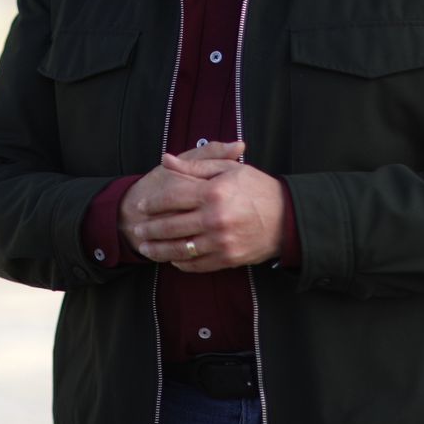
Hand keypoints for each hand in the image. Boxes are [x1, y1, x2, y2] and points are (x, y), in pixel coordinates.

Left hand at [119, 140, 285, 272]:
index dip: (154, 202)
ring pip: (179, 249)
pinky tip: (171, 258)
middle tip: (136, 229)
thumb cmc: (257, 188)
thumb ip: (195, 165)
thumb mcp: (229, 168)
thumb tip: (166, 159)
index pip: (172, 197)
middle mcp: (215, 219)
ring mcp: (221, 241)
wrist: (288, 218)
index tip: (142, 205)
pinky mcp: (228, 258)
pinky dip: (180, 262)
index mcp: (214, 192)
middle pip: (170, 226)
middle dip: (149, 229)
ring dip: (158, 250)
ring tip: (145, 248)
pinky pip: (196, 264)